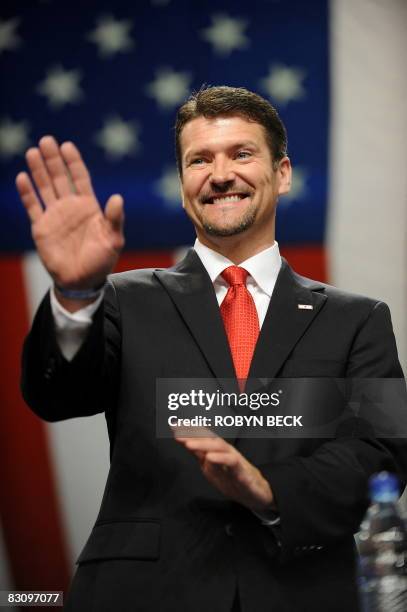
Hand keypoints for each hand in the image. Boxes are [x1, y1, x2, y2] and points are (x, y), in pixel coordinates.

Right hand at [16, 136, 124, 290]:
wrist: (82, 281)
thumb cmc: (101, 261)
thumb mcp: (113, 239)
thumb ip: (115, 218)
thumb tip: (118, 197)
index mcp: (89, 207)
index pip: (79, 178)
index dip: (73, 162)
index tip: (67, 146)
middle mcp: (70, 207)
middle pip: (60, 177)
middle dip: (53, 160)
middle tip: (46, 140)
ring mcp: (55, 216)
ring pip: (45, 187)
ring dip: (39, 170)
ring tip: (32, 151)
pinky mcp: (42, 227)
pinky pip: (33, 206)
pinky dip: (27, 193)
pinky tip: (22, 177)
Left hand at [174, 430, 274, 511]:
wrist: (257, 494)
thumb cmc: (235, 479)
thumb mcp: (212, 469)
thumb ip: (201, 456)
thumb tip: (186, 444)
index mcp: (218, 452)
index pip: (203, 437)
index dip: (189, 430)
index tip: (174, 426)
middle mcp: (226, 452)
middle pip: (210, 439)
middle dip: (193, 435)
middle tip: (178, 434)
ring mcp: (235, 460)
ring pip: (220, 447)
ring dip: (203, 444)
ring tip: (189, 444)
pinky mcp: (243, 472)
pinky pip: (232, 463)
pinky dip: (221, 459)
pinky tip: (210, 458)